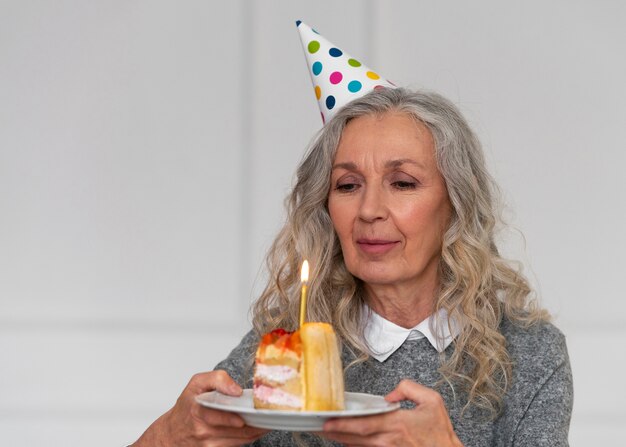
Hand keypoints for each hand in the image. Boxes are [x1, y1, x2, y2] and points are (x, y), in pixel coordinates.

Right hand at [132, 370, 267, 446]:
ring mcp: (209, 443)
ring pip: (241, 439)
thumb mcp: (196, 384)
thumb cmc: (186, 407)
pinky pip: (238, 444)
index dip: (237, 416)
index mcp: (198, 410)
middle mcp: (203, 430)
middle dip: (256, 423)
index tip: (253, 411)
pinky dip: (249, 437)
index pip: (220, 415)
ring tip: (268, 420)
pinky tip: (257, 428)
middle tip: (270, 415)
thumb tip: (236, 390)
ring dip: (257, 431)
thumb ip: (217, 379)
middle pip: (237, 430)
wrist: (171, 434)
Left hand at [321, 379, 462, 446]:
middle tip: (315, 425)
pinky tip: (343, 439)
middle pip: (353, 437)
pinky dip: (352, 446)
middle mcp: (388, 440)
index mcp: (397, 423)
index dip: (342, 424)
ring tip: (323, 430)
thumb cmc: (440, 433)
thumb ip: (409, 388)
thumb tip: (390, 394)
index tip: (327, 421)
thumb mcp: (432, 401)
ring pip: (356, 446)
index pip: (363, 424)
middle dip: (333, 431)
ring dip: (339, 439)